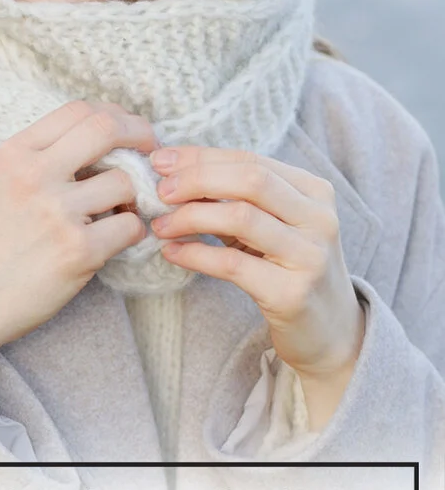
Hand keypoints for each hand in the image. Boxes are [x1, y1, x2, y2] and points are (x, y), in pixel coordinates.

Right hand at [0, 100, 158, 393]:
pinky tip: (115, 239)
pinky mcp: (78, 250)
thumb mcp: (4, 180)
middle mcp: (33, 175)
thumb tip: (111, 131)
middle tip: (150, 152)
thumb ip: (47, 153)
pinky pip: (131, 225)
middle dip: (140, 135)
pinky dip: (132, 231)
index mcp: (14, 153)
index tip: (128, 131)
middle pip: (106, 128)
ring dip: (133, 196)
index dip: (115, 115)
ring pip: (125, 181)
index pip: (79, 110)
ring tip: (118, 211)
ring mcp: (56, 212)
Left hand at [149, 145, 364, 427]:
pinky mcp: (292, 294)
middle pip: (250, 180)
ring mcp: (309, 256)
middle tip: (160, 190)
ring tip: (161, 224)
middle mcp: (319, 218)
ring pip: (241, 217)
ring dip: (191, 216)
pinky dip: (196, 254)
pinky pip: (233, 265)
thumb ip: (235, 198)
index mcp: (315, 191)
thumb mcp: (271, 226)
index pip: (251, 159)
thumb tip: (173, 172)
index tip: (161, 159)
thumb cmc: (288, 269)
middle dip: (197, 178)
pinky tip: (172, 252)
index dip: (202, 156)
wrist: (330, 333)